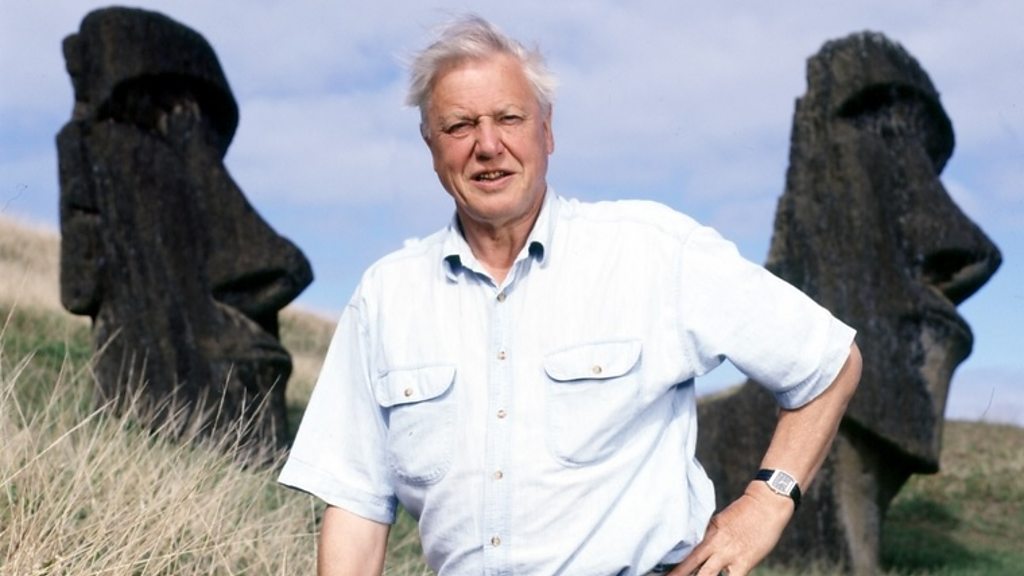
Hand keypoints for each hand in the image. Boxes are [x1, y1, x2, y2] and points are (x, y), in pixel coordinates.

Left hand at [670, 481, 793, 575]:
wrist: (766, 503)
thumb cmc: (744, 511)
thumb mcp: (719, 521)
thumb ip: (707, 534)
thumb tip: (695, 545)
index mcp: (705, 533)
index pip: (684, 552)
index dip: (672, 565)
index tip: (659, 570)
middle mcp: (713, 544)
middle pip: (688, 565)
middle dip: (676, 574)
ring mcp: (728, 554)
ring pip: (705, 575)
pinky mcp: (744, 562)